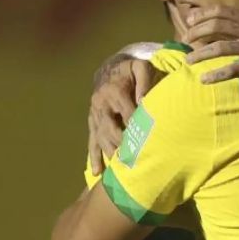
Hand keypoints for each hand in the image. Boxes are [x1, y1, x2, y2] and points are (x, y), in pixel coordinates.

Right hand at [88, 59, 161, 174]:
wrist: (110, 69)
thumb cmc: (130, 70)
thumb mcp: (140, 67)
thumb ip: (144, 81)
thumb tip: (144, 101)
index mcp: (113, 92)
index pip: (127, 113)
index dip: (136, 127)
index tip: (147, 140)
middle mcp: (101, 105)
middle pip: (111, 129)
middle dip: (123, 144)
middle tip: (136, 159)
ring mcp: (94, 116)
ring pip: (101, 138)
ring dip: (110, 154)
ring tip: (121, 170)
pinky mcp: (92, 123)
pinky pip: (91, 142)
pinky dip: (95, 158)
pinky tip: (99, 172)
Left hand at [183, 5, 238, 84]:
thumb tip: (232, 26)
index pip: (223, 11)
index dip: (203, 14)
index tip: (189, 19)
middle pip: (217, 26)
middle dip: (196, 32)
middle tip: (184, 40)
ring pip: (221, 47)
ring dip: (201, 54)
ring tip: (188, 61)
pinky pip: (234, 69)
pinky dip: (217, 74)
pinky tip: (205, 79)